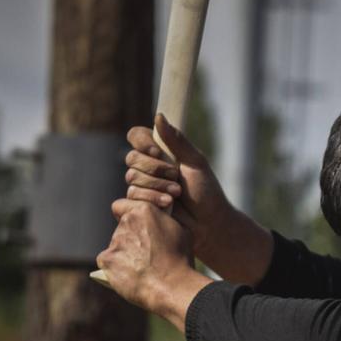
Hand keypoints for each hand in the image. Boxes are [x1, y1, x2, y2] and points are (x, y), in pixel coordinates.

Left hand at [95, 195, 205, 327]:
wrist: (172, 286)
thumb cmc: (180, 260)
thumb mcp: (181, 231)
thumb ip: (165, 221)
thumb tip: (161, 219)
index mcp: (144, 211)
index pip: (123, 205)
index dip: (128, 216)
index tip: (136, 227)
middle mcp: (127, 222)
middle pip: (121, 228)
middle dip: (130, 238)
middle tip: (144, 253)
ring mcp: (115, 241)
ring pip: (116, 246)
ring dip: (124, 254)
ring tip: (141, 268)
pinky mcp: (106, 259)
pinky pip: (108, 262)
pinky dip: (116, 268)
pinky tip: (130, 276)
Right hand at [117, 113, 272, 284]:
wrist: (208, 224)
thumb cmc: (206, 192)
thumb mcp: (195, 163)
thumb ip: (177, 141)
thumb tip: (158, 116)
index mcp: (160, 152)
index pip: (136, 136)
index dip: (142, 142)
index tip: (158, 152)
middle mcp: (148, 167)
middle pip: (131, 158)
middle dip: (155, 169)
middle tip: (176, 178)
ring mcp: (143, 186)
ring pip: (132, 178)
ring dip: (157, 186)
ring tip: (176, 194)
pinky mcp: (139, 205)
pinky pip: (132, 197)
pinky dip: (152, 199)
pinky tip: (168, 206)